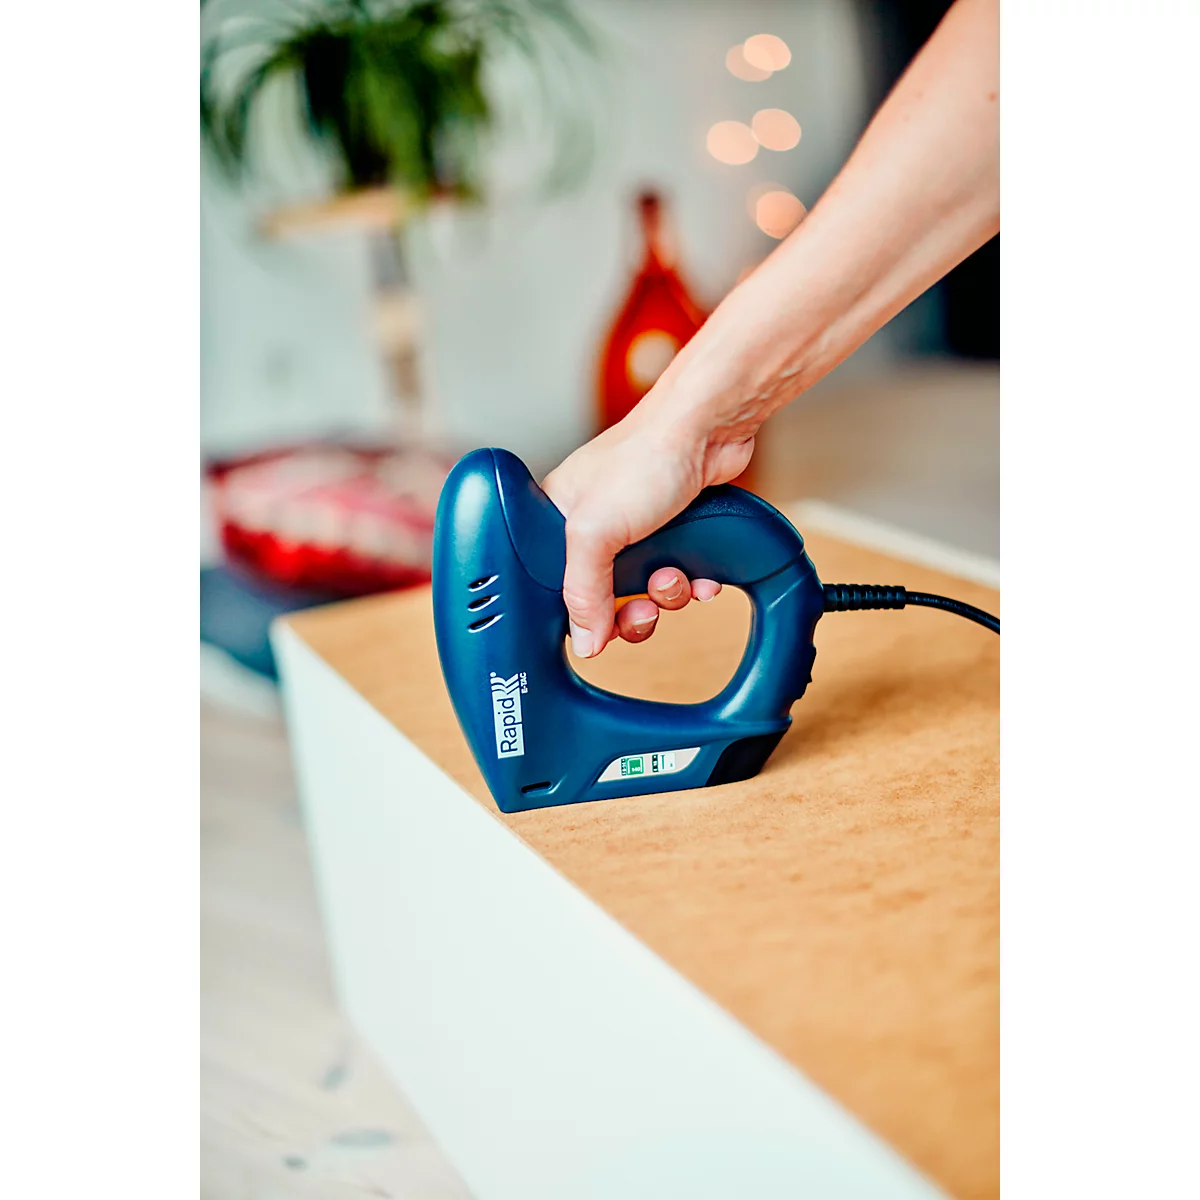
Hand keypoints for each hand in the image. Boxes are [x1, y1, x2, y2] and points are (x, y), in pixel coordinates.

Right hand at [541, 404, 754, 657]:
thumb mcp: (595, 532)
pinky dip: (692, 584)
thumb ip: (583, 591)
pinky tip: (700, 575)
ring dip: (666, 596)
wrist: (709, 428)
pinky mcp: (674, 531)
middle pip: (603, 598)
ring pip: (645, 592)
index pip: (554, 587)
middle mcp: (594, 527)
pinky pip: (679, 577)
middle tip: (641, 612)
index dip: (576, 614)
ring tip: (674, 578)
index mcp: (556, 520)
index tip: (597, 629)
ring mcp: (636, 530)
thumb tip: (585, 641)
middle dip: (629, 612)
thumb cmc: (645, 456)